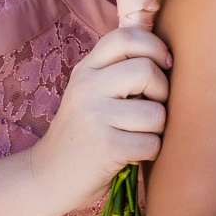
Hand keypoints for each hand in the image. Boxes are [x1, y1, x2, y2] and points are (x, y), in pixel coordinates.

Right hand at [31, 27, 171, 201]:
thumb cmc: (85, 133)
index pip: (126, 37)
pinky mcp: (106, 147)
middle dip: (161, 92)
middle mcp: (87, 88)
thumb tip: (168, 52)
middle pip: (146, 70)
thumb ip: (119, 69)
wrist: (48, 178)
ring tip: (135, 135)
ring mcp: (94, 117)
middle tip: (150, 108)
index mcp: (86, 69)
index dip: (154, 47)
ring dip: (156, 129)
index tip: (164, 65)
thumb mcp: (93, 92)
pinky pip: (152, 143)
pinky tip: (130, 155)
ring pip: (156, 112)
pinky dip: (149, 153)